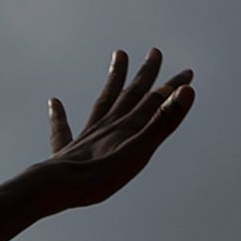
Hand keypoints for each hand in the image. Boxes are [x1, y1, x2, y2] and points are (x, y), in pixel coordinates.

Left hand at [40, 47, 194, 209]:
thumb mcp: (140, 150)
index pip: (154, 101)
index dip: (172, 88)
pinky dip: (59, 115)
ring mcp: (87, 136)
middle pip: (130, 95)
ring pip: (103, 101)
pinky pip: (62, 128)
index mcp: (126, 127)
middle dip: (145, 74)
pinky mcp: (67, 151)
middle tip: (154, 53)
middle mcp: (108, 125)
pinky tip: (54, 102)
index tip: (187, 74)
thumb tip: (186, 91)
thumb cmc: (100, 175)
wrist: (60, 187)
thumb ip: (163, 122)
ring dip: (113, 79)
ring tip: (118, 56)